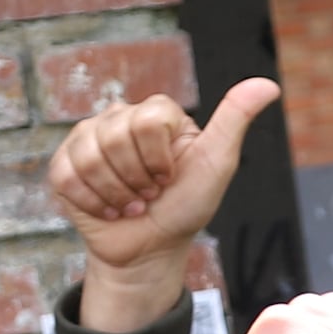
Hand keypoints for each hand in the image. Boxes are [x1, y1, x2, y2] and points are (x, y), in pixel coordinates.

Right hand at [47, 76, 275, 333]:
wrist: (151, 249)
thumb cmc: (186, 206)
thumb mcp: (217, 164)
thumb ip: (235, 120)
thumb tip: (268, 84)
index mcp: (157, 113)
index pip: (148, 120)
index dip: (159, 159)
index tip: (170, 177)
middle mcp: (119, 118)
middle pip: (115, 136)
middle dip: (137, 178)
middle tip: (150, 192)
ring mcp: (87, 139)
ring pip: (89, 156)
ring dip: (116, 194)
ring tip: (131, 203)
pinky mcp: (63, 164)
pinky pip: (67, 176)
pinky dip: (92, 202)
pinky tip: (107, 209)